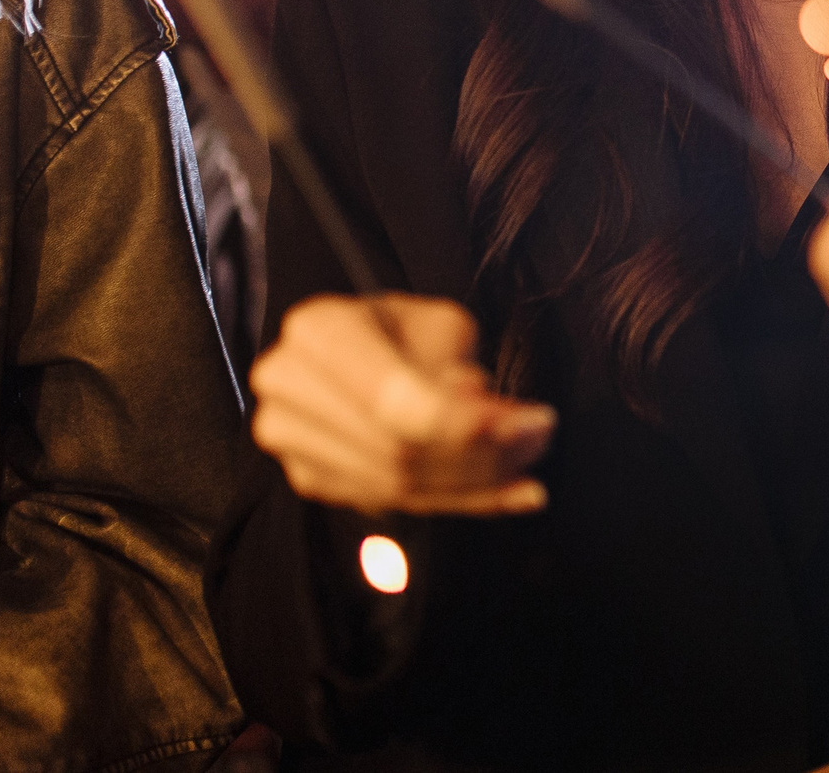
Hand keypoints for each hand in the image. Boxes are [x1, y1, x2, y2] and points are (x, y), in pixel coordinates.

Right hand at [247, 293, 555, 515]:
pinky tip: (509, 494)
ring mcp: (291, 442)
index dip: (462, 424)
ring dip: (478, 487)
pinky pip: (392, 505)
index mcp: (318, 331)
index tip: (531, 425)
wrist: (357, 347)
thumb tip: (482, 423)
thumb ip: (457, 367)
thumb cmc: (404, 328)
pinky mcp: (311, 479)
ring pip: (398, 486)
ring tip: (531, 473)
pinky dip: (460, 504)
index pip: (392, 397)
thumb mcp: (440, 324)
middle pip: (397, 449)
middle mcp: (288, 387)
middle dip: (483, 456)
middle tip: (541, 441)